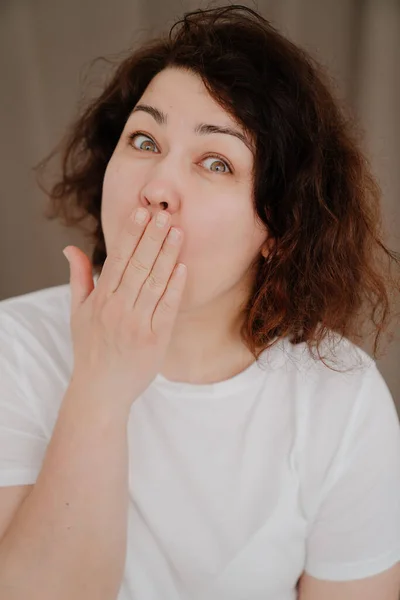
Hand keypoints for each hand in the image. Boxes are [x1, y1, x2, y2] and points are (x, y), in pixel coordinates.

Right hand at [62, 207, 186, 410]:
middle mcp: (117, 309)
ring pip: (154, 283)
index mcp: (100, 300)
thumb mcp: (78, 313)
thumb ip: (79, 278)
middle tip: (165, 213)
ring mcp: (137, 324)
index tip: (141, 212)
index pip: (117, 259)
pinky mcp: (154, 340)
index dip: (130, 234)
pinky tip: (183, 268)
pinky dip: (175, 288)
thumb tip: (71, 248)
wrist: (101, 391)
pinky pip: (167, 308)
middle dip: (152, 237)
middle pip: (138, 266)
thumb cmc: (90, 349)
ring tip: (178, 232)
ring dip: (167, 256)